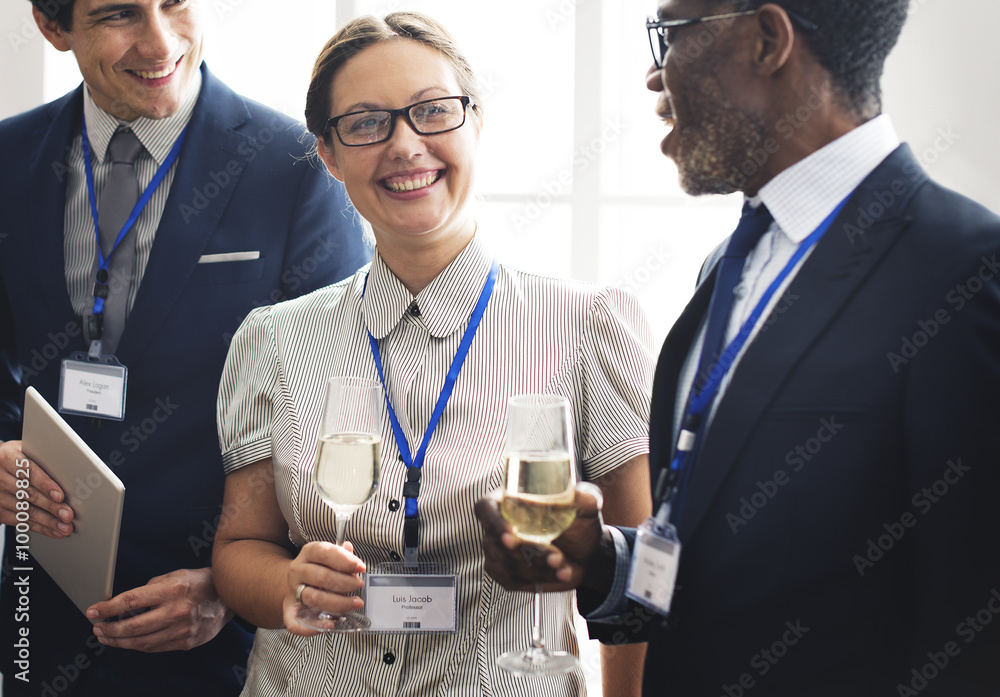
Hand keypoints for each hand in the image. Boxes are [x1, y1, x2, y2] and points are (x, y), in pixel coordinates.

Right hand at [0, 440, 73, 537]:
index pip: (28, 471)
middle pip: (28, 494)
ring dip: (47, 521)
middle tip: (67, 514)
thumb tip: (68, 469)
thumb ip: (41, 458)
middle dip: (50, 506)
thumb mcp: (24, 450)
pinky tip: (53, 530)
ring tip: (65, 527)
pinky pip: (19, 522)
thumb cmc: (15, 458)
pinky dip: (39, 528)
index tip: (60, 495)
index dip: (45, 484)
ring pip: (24, 511)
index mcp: (7, 457)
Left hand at [86, 568, 231, 651]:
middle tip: (97, 629)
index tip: (93, 612)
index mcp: (172, 590)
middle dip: (109, 629)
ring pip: (141, 642)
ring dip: (120, 641)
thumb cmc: (200, 583)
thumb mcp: (175, 575)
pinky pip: (155, 648)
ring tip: (107, 637)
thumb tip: (126, 604)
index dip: (108, 608)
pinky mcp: (186, 642)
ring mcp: (181, 630)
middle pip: (132, 626)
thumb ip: (151, 588)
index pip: (131, 601)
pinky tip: (129, 641)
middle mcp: (176, 611)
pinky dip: (138, 646)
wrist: (229, 597)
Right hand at [283, 540, 365, 636]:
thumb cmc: (319, 568)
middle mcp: (297, 570)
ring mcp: (292, 591)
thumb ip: (340, 553)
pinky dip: (312, 627)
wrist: (297, 581)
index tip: (360, 567)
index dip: (345, 560)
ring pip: (315, 598)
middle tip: (358, 585)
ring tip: (354, 603)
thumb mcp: (329, 556)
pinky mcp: (289, 610)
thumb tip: (349, 547)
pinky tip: (329, 624)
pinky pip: (295, 622)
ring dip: (339, 603)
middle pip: (322, 576)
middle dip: (346, 582)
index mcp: (308, 553)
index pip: (325, 552)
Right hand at [475, 482, 614, 593]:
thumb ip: (585, 498)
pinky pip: (514, 580)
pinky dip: (539, 579)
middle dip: (528, 552)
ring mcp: (498, 552)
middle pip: (497, 543)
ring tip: (564, 565)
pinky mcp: (506, 574)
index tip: (511, 536)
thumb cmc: (577, 522)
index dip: (494, 523)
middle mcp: (497, 526)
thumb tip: (582, 494)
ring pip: (508, 564)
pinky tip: (559, 573)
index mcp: (507, 500)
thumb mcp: (584, 507)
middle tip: (556, 556)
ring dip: (538, 567)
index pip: (486, 509)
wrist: (583, 550)